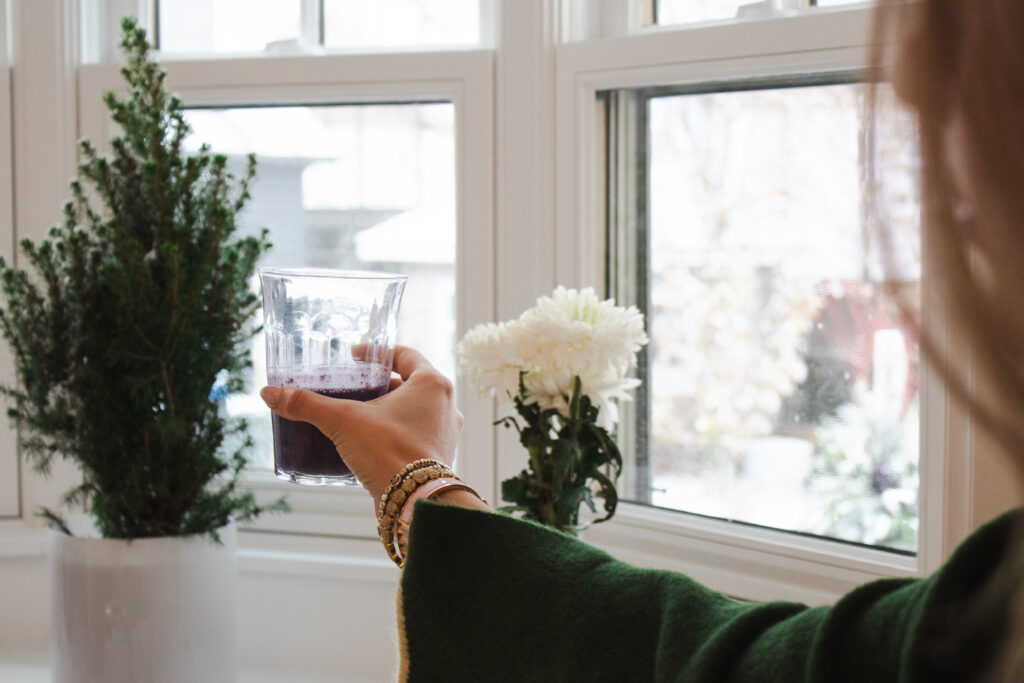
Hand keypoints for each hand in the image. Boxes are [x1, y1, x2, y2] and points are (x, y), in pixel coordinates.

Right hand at [258, 346, 463, 503]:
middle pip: (410, 383)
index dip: (377, 353)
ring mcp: (446, 432)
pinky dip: (396, 432)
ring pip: (415, 410)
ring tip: (359, 415)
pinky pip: (417, 434)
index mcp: (432, 384)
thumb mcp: (343, 421)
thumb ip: (307, 404)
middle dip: (380, 385)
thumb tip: (270, 393)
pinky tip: (372, 442)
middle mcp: (446, 405)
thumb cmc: (389, 452)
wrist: (414, 502)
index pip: (406, 355)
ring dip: (389, 409)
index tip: (355, 357)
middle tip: (354, 388)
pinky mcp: (440, 457)